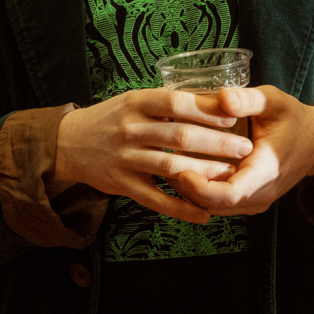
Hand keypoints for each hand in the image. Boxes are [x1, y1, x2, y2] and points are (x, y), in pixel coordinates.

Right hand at [54, 89, 253, 223]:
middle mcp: (130, 129)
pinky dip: (181, 208)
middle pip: (179, 136)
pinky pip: (156, 200)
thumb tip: (215, 99)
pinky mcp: (122, 185)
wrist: (68, 143)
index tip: (233, 118)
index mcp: (136, 102)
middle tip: (245, 148)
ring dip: (205, 172)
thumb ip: (167, 102)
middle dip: (216, 143)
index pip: (176, 103)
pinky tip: (204, 213)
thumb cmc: (112, 118)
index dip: (206, 110)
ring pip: (171, 167)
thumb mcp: (134, 100)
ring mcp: (125, 159)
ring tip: (231, 176)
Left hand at [172, 86, 313, 216]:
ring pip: (214, 207)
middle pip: (215, 204)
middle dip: (186, 187)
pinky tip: (183, 169)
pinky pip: (220, 203)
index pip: (229, 195)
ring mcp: (254, 202)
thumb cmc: (293, 120)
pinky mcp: (248, 201)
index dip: (200, 187)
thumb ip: (249, 99)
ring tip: (167, 165)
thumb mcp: (274, 101)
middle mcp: (259, 194)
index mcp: (265, 172)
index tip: (178, 169)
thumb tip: (222, 96)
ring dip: (190, 190)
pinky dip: (201, 190)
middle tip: (162, 163)